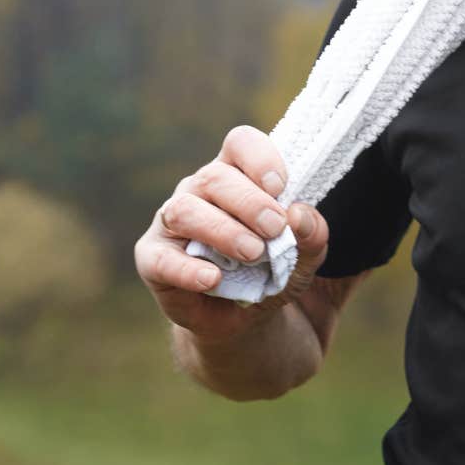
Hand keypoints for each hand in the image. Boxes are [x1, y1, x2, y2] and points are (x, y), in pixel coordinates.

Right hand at [134, 125, 330, 342]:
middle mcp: (198, 191)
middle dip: (249, 202)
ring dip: (222, 230)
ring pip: (185, 209)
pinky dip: (187, 269)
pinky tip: (213, 279)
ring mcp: (171, 222)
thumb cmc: (270, 272)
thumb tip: (298, 215)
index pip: (240, 144)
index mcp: (235, 176)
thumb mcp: (304, 257)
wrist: (243, 320)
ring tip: (253, 254)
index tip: (281, 188)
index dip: (260, 159)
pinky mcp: (153, 259)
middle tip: (275, 229)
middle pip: (214, 176)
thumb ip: (311, 234)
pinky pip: (162, 259)